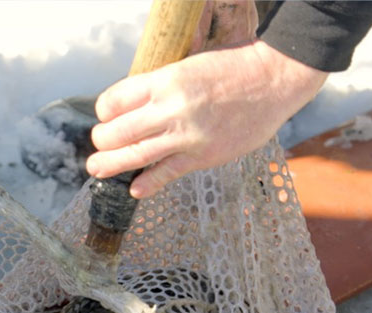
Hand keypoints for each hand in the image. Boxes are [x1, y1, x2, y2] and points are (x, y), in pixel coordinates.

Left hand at [86, 40, 327, 198]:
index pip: (115, 100)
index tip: (105, 116)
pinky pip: (167, 173)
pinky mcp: (203, 156)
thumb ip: (163, 86)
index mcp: (166, 79)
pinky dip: (148, 184)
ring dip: (111, 164)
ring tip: (96, 168)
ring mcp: (187, 135)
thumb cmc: (234, 67)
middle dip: (102, 140)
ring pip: (136, 155)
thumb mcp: (190, 65)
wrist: (275, 80)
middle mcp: (171, 108)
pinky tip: (135, 189)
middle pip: (118, 131)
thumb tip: (138, 106)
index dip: (104, 111)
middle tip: (98, 145)